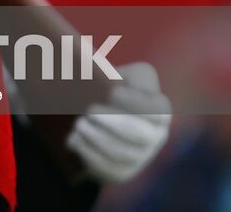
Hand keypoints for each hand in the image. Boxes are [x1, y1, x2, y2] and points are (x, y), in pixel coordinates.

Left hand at [67, 62, 171, 183]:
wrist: (92, 115)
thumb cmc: (102, 86)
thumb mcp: (108, 72)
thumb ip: (103, 67)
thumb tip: (81, 59)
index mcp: (157, 106)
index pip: (157, 108)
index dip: (136, 102)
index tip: (113, 92)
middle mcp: (155, 133)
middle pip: (140, 134)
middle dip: (113, 123)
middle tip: (88, 111)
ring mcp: (141, 155)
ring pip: (124, 154)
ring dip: (98, 139)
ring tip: (78, 125)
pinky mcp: (124, 171)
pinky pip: (110, 169)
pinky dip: (89, 155)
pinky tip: (74, 141)